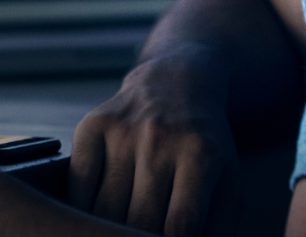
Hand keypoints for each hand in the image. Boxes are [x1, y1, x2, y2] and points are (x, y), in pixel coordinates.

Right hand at [68, 52, 240, 236]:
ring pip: (105, 208)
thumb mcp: (227, 182)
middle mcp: (158, 139)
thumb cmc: (203, 145)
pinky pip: (77, 183)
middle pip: (139, 219)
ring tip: (118, 229)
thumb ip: (218, 227)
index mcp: (199, 155)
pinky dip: (82, 208)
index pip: (180, 225)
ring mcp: (122, 131)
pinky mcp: (92, 125)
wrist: (174, 84)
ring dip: (110, 228)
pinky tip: (94, 214)